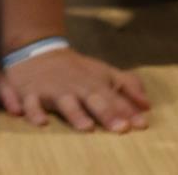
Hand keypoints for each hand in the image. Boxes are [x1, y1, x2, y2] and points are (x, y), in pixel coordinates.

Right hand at [1, 44, 149, 132]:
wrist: (37, 50)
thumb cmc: (75, 69)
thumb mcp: (103, 72)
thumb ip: (126, 86)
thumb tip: (147, 105)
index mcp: (93, 83)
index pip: (114, 97)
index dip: (127, 110)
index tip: (141, 124)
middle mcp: (75, 87)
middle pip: (93, 99)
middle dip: (107, 113)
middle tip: (120, 128)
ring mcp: (53, 90)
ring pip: (65, 102)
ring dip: (76, 114)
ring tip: (86, 127)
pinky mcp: (30, 93)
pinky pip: (30, 103)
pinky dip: (33, 111)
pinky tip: (41, 122)